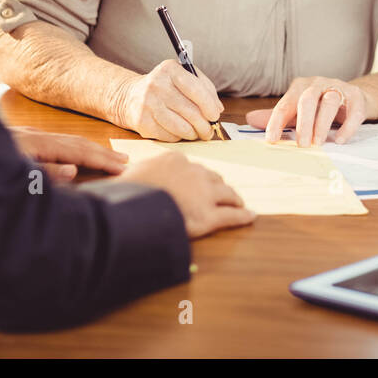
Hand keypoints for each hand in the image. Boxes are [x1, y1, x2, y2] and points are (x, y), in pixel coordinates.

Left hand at [9, 126, 127, 181]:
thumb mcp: (17, 173)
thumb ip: (46, 172)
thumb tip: (74, 170)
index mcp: (40, 145)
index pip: (79, 153)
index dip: (101, 161)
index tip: (121, 169)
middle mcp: (39, 136)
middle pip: (78, 144)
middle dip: (102, 152)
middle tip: (124, 160)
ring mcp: (31, 135)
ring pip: (68, 140)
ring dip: (90, 148)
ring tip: (107, 155)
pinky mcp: (23, 137)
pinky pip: (58, 140)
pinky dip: (74, 146)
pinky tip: (75, 151)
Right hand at [116, 59, 223, 141]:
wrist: (131, 96)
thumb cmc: (165, 87)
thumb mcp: (183, 77)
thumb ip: (204, 88)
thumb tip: (217, 108)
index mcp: (169, 69)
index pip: (195, 89)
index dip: (209, 105)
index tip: (215, 115)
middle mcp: (156, 85)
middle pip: (190, 111)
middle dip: (204, 125)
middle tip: (209, 131)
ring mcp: (147, 104)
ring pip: (180, 127)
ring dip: (193, 133)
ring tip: (197, 133)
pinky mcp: (142, 121)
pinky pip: (169, 135)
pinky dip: (178, 137)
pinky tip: (179, 132)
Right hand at [121, 151, 255, 237]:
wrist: (130, 209)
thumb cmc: (127, 192)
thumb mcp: (136, 172)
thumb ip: (147, 171)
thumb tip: (140, 173)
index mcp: (177, 160)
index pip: (194, 167)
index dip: (198, 178)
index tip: (199, 183)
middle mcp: (195, 173)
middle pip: (214, 178)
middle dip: (218, 186)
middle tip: (221, 194)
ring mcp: (204, 194)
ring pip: (227, 194)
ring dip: (233, 198)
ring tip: (238, 203)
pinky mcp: (209, 216)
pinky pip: (231, 216)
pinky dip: (243, 216)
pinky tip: (250, 216)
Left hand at [246, 77, 368, 146]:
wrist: (353, 97)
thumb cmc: (320, 106)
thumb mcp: (298, 110)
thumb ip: (278, 116)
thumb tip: (250, 120)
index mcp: (300, 87)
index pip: (285, 104)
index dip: (277, 122)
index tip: (271, 139)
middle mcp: (317, 84)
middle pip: (307, 99)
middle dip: (303, 123)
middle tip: (301, 144)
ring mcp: (338, 88)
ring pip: (330, 102)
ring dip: (323, 124)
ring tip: (318, 144)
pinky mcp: (356, 96)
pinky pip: (353, 109)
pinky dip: (347, 125)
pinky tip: (341, 140)